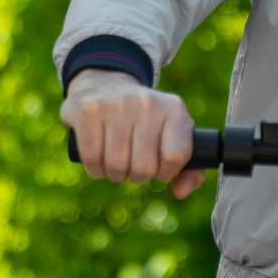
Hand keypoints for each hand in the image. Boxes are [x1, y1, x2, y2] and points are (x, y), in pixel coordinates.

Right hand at [60, 68, 204, 199]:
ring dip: (115, 174)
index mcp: (174, 109)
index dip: (165, 172)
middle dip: (138, 176)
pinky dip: (95, 168)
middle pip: (144, 168)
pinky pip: (92, 159)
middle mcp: (147, 102)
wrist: (106, 84)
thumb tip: (180, 193)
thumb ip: (190, 171)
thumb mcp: (174, 136)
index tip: (158, 166)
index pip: (175, 157)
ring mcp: (115, 104)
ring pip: (116, 166)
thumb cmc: (146, 122)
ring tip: (116, 161)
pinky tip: (99, 158)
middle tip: (133, 163)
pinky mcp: (87, 110)